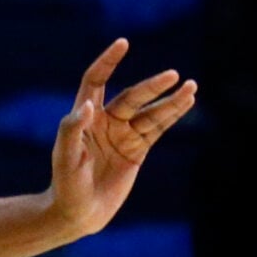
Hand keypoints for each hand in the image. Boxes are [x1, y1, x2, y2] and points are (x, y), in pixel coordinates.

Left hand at [47, 41, 197, 237]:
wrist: (77, 212)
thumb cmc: (65, 184)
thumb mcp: (65, 158)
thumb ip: (73, 130)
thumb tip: (88, 105)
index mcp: (85, 118)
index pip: (96, 81)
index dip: (108, 62)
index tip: (123, 43)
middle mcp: (106, 121)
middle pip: (132, 96)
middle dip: (152, 86)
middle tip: (172, 76)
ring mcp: (123, 134)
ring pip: (151, 111)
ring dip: (171, 100)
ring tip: (191, 86)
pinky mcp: (137, 149)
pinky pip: (158, 127)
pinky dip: (174, 114)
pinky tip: (188, 101)